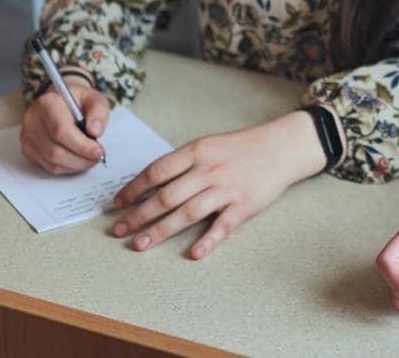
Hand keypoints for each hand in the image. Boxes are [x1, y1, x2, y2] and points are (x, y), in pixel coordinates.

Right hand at [19, 78, 109, 173]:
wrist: (62, 100)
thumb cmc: (78, 100)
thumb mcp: (94, 98)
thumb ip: (98, 112)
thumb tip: (95, 132)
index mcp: (48, 103)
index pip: (61, 130)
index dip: (81, 145)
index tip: (98, 151)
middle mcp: (32, 119)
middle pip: (55, 150)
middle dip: (80, 158)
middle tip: (98, 157)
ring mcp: (27, 135)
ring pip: (51, 161)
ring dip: (75, 165)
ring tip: (90, 159)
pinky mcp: (28, 148)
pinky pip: (48, 166)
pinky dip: (67, 167)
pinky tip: (77, 159)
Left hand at [110, 110, 323, 259]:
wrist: (281, 147)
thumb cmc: (240, 148)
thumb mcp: (208, 145)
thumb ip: (182, 163)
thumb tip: (149, 184)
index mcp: (196, 152)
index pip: (156, 172)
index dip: (133, 189)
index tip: (117, 204)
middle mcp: (209, 170)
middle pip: (167, 196)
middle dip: (138, 215)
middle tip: (119, 230)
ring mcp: (227, 188)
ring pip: (188, 213)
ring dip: (161, 231)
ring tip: (140, 244)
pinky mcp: (245, 205)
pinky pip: (223, 226)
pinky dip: (208, 240)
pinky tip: (194, 253)